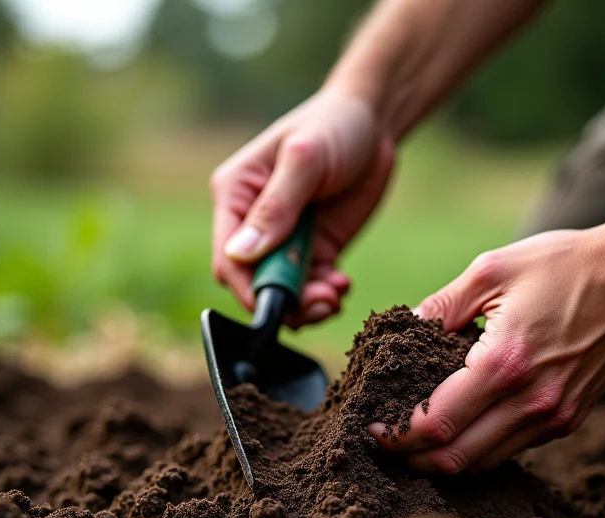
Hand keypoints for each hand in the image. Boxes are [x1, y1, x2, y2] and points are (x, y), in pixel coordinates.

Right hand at [211, 88, 394, 326]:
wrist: (375, 124)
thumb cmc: (333, 127)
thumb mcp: (304, 161)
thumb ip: (276, 207)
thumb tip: (240, 253)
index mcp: (236, 196)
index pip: (229, 258)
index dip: (249, 289)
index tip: (278, 305)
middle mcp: (254, 224)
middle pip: (255, 282)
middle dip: (285, 301)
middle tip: (321, 302)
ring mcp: (287, 240)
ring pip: (286, 292)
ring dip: (308, 304)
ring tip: (335, 294)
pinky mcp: (316, 250)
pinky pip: (313, 286)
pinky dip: (326, 295)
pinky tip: (342, 285)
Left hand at [368, 226, 604, 471]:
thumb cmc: (563, 266)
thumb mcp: (491, 271)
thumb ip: (439, 307)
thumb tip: (400, 331)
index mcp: (504, 363)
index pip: (434, 424)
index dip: (397, 436)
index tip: (374, 430)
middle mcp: (532, 402)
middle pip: (454, 458)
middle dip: (412, 460)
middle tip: (387, 445)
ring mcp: (554, 417)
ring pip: (482, 463)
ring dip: (442, 461)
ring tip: (415, 444)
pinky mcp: (567, 421)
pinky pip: (510, 451)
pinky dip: (477, 450)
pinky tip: (459, 431)